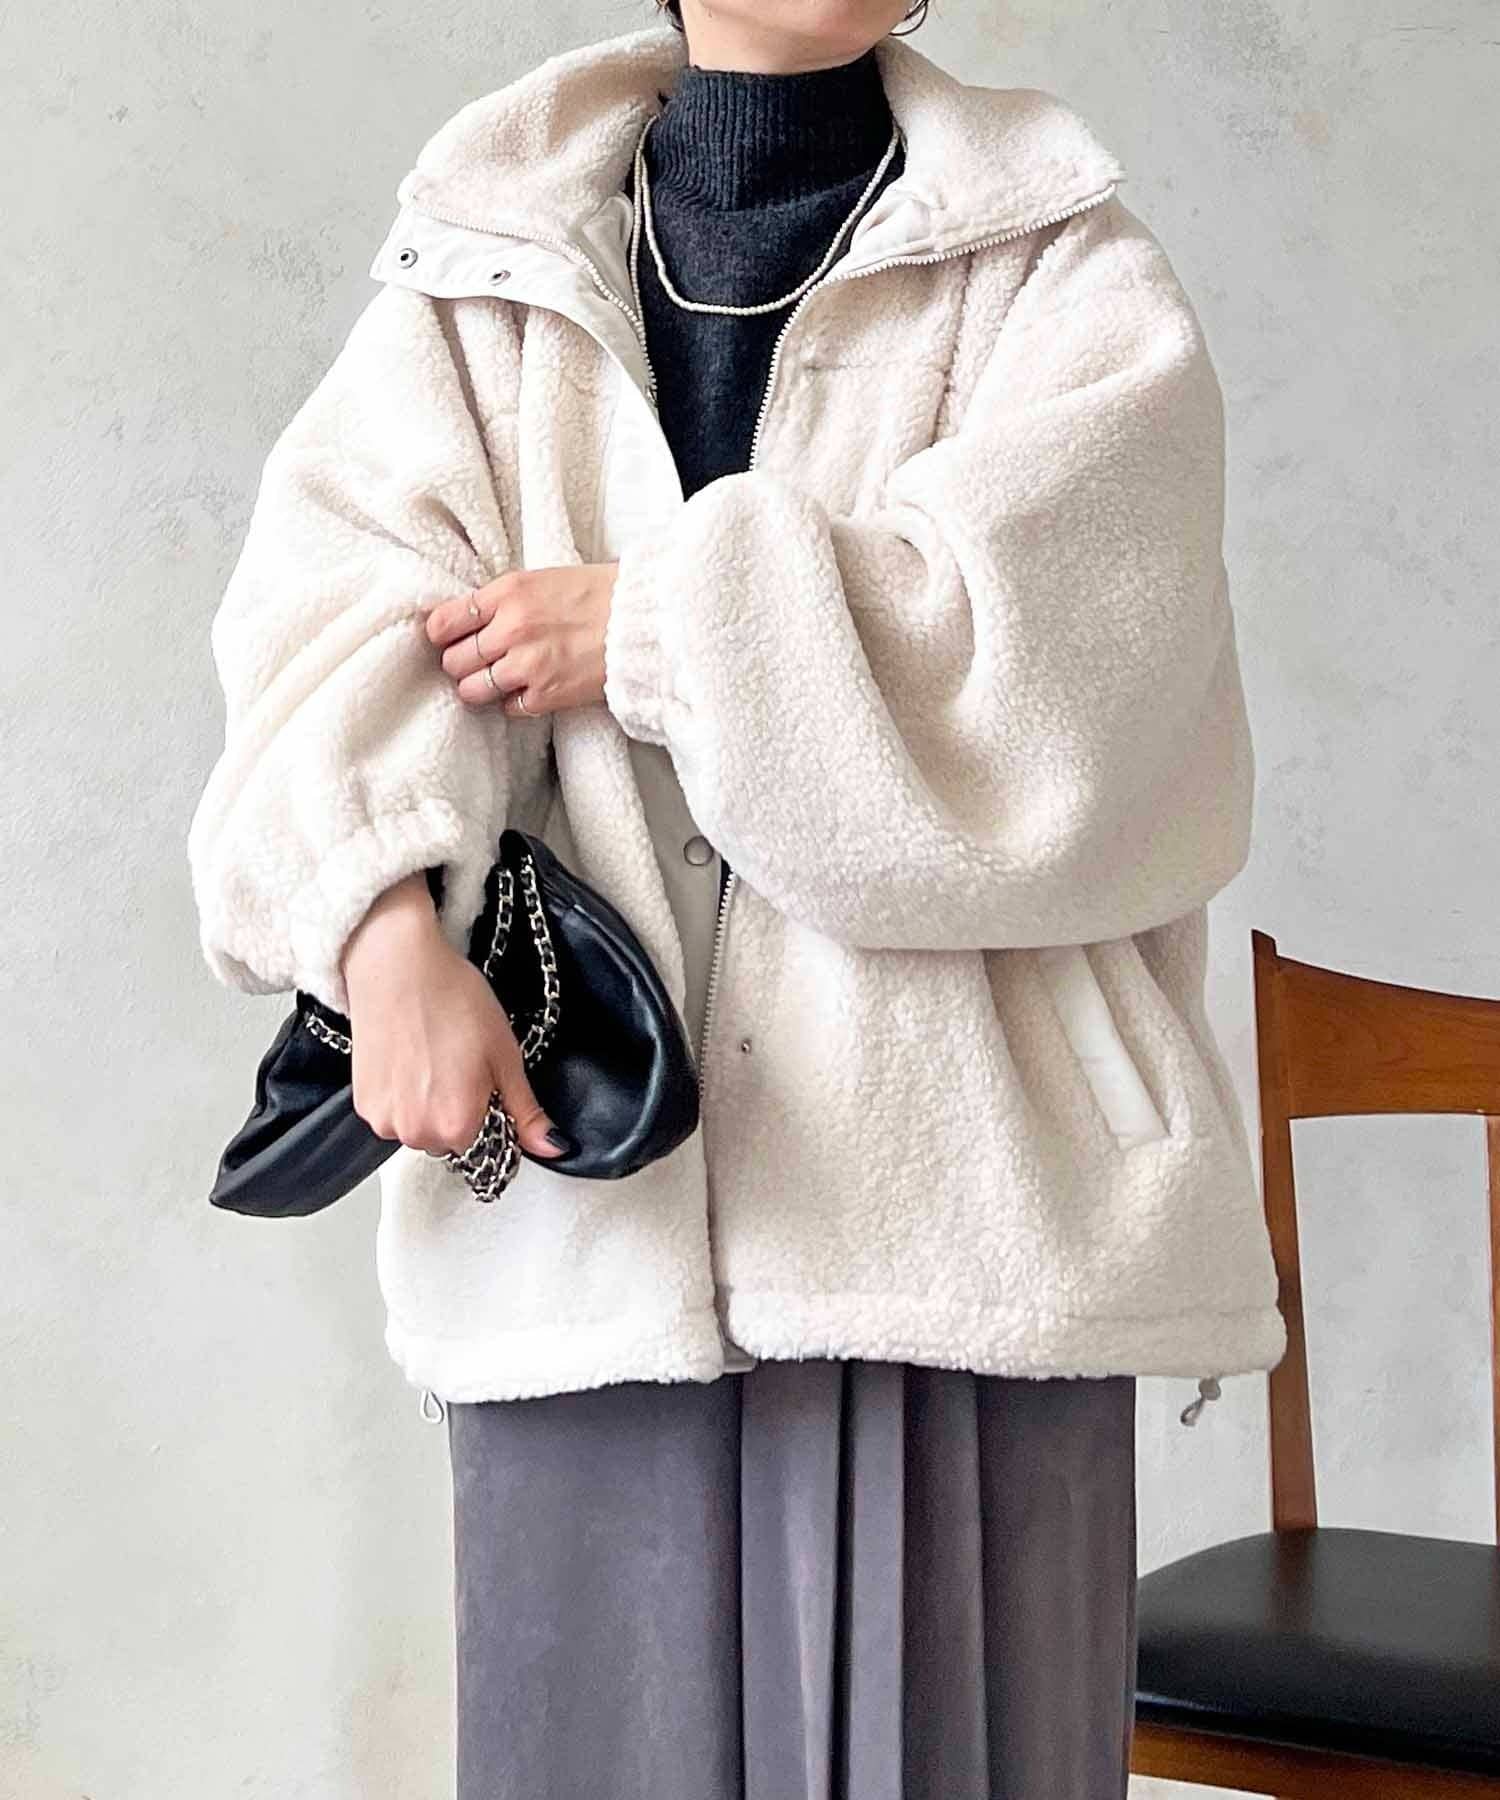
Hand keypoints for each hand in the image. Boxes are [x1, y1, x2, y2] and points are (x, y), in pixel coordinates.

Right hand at [340, 873, 568, 1162]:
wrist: (397, 965)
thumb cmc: (453, 1000)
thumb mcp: (504, 1055)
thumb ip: (526, 1111)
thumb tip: (553, 1149)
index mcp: (457, 1125)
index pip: (485, 1143)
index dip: (489, 1110)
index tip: (483, 1079)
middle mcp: (416, 1133)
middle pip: (450, 1140)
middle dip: (458, 1112)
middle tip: (456, 1064)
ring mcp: (383, 1120)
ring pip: (420, 1128)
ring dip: (428, 1106)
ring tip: (430, 1059)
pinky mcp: (361, 1104)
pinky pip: (393, 1115)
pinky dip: (402, 1096)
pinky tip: (408, 1060)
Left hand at [425, 562, 618, 716]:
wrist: (643, 622)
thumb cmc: (600, 596)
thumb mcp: (544, 580)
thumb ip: (504, 599)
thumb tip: (468, 620)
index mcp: (508, 593)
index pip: (443, 622)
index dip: (442, 635)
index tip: (449, 640)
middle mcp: (511, 629)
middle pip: (453, 660)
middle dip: (462, 664)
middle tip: (479, 662)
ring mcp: (527, 666)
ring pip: (472, 690)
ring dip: (481, 688)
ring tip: (500, 681)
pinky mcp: (546, 695)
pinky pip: (507, 709)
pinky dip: (515, 703)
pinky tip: (532, 688)